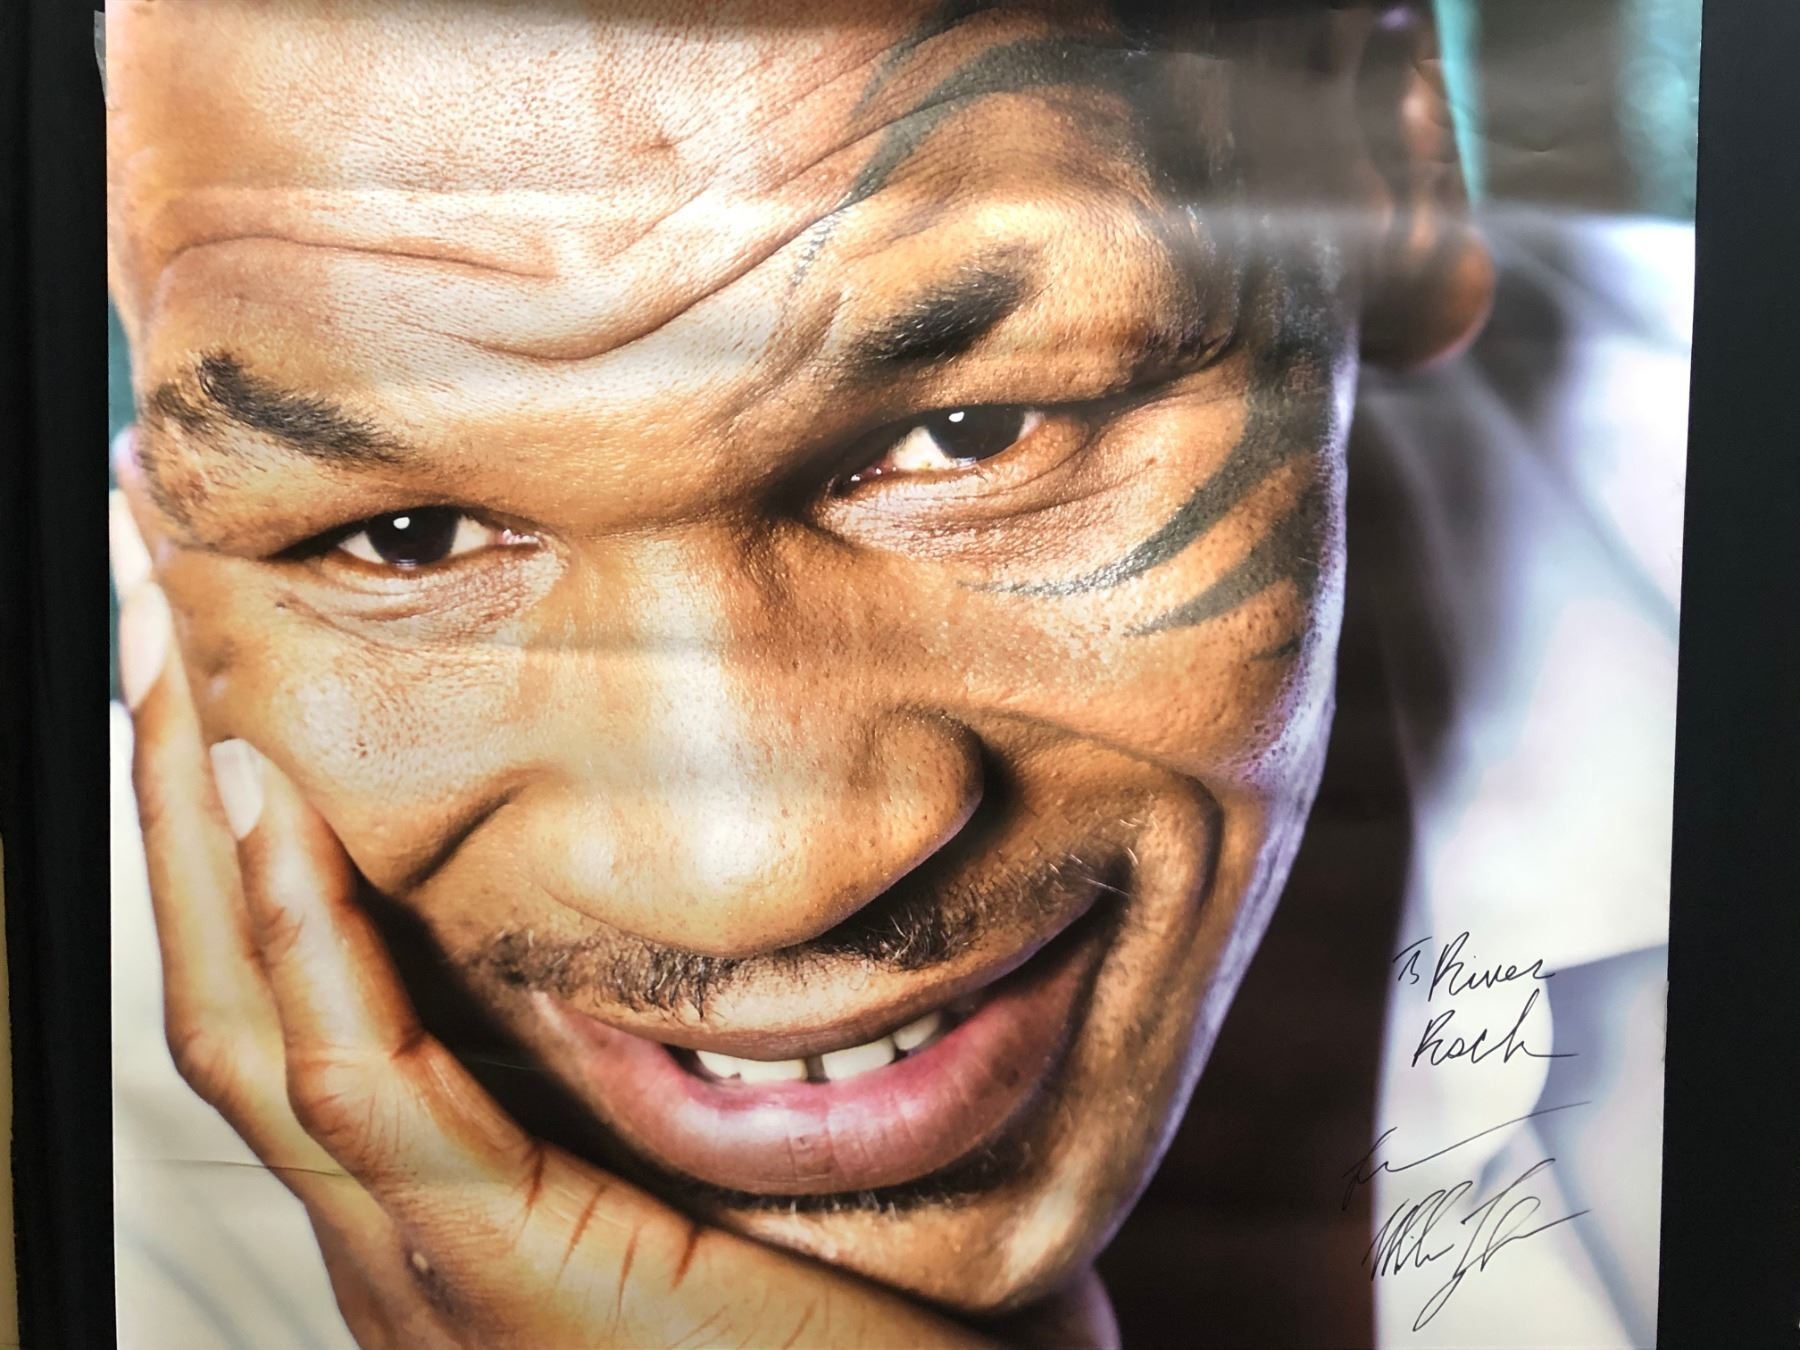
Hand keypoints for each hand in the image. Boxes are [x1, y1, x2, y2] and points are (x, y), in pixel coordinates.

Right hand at [110, 453, 1115, 1347]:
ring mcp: (429, 1272)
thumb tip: (701, 919)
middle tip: (157, 636)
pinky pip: (364, 1085)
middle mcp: (402, 1248)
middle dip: (177, 816)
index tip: (229, 705)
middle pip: (234, 1002)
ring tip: (177, 674)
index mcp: (455, 1219)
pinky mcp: (499, 1273)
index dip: (238, 864)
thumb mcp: (752, 1171)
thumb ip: (685, 1066)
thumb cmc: (882, 1336)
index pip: (297, 1016)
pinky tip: (282, 812)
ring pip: (255, 1027)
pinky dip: (309, 942)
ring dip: (205, 840)